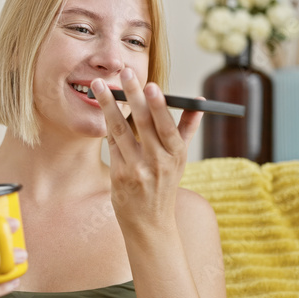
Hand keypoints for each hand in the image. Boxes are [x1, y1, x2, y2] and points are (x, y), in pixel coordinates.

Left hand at [92, 68, 203, 230]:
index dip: (159, 106)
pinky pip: (111, 144)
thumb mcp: (180, 160)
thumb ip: (187, 129)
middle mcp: (158, 163)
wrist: (150, 224)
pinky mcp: (119, 176)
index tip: (151, 86)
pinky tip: (101, 107)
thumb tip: (199, 102)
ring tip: (99, 86)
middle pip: (143, 124)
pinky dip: (107, 124)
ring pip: (120, 131)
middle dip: (133, 96)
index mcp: (176, 155)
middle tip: (124, 73)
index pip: (168, 127)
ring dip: (108, 105)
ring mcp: (137, 170)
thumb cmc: (164, 185)